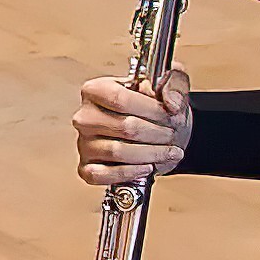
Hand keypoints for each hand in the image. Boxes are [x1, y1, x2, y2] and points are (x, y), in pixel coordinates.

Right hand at [69, 72, 192, 194]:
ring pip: (118, 152)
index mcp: (96, 90)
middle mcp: (85, 117)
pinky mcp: (87, 168)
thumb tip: (171, 102)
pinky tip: (146, 167)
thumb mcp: (170, 86)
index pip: (120, 99)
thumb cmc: (155, 109)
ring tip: (168, 151)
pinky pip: (102, 175)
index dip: (152, 109)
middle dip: (158, 133)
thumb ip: (175, 84)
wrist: (155, 131)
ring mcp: (84, 144)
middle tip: (173, 133)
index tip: (171, 114)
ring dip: (152, 154)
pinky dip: (129, 173)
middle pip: (124, 127)